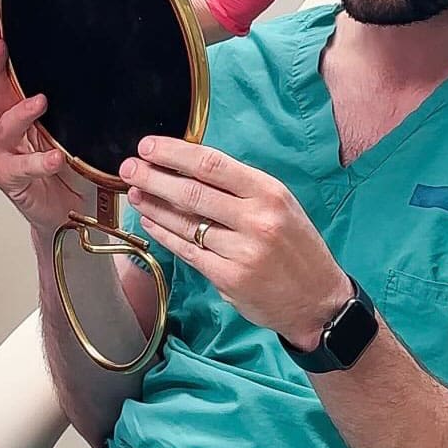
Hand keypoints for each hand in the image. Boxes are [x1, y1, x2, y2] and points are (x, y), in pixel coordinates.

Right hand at [0, 22, 87, 233]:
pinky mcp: (8, 178)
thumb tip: (100, 71)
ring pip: (5, 128)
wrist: (68, 211)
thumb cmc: (70, 168)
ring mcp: (4, 153)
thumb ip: (76, 107)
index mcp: (19, 111)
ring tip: (40, 103)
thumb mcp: (75, 130)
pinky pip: (20, 168)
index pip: (7, 77)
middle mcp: (6, 128)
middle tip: (1, 49)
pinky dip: (39, 162)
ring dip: (22, 113)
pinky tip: (55, 157)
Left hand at [119, 135, 350, 348]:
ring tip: (135, 193)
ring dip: (153, 206)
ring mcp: (241, 251)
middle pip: (192, 192)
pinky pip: (187, 251)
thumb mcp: (279, 204)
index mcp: (269, 192)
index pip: (212, 164)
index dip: (174, 153)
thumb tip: (188, 168)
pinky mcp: (229, 278)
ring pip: (185, 222)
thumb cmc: (296, 246)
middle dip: (153, 177)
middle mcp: (256, 219)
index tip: (148, 146)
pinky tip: (150, 222)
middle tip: (128, 168)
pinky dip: (164, 234)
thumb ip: (239, 188)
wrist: (319, 300)